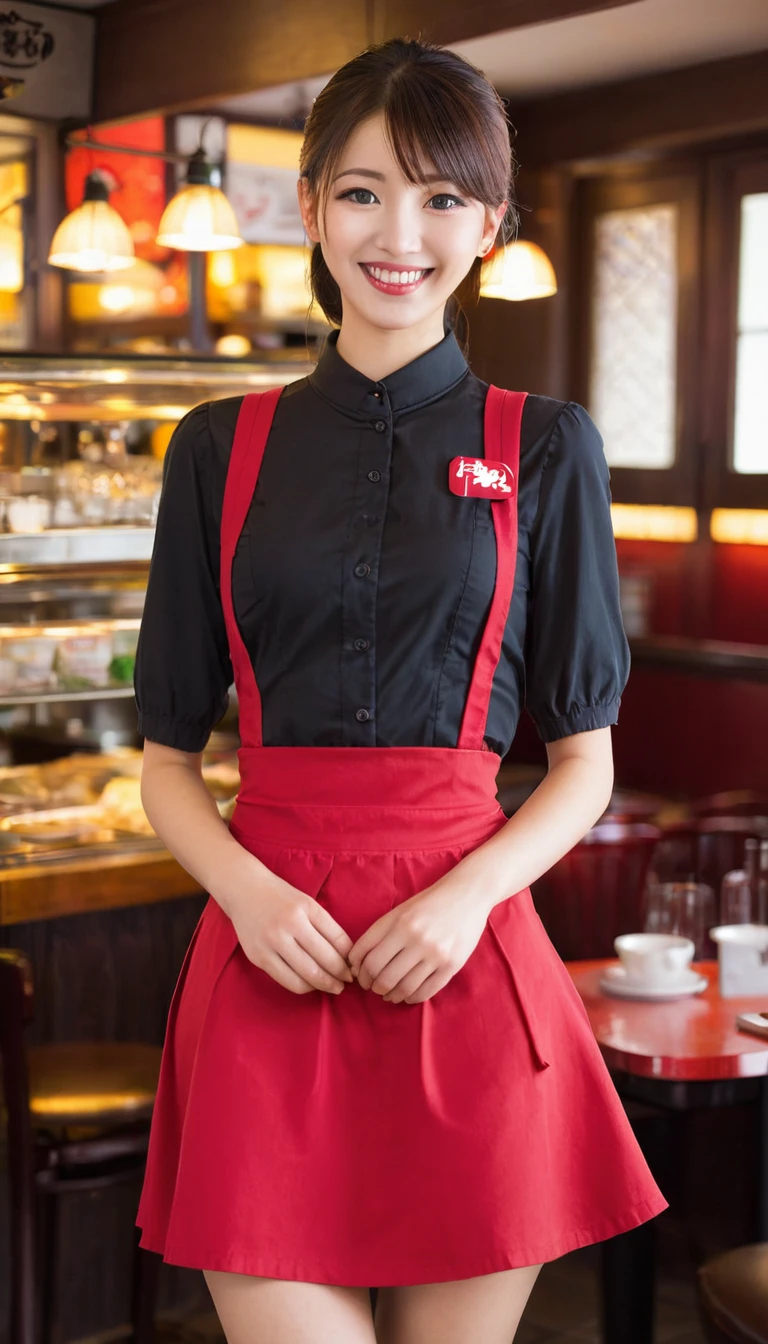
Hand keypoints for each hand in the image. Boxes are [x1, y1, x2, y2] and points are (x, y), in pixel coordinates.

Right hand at [225, 865, 354, 995]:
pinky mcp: (258, 957)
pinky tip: (310, 984)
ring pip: (307, 975)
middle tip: (347, 982)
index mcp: (306, 908)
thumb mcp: (307, 903)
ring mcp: (271, 942)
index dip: (349, 958)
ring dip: (324, 985)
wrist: (243, 890)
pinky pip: (287, 980)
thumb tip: (346, 956)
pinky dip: (303, 986)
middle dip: (340, 976)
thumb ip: (326, 926)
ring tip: (332, 987)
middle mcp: (289, 925)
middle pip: (324, 961)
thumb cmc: (280, 896)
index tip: (354, 967)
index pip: (337, 939)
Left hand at [346, 870, 489, 1003]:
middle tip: (374, 988)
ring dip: (391, 995)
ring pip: (403, 987)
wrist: (468, 894)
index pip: (367, 956)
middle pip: (381, 975)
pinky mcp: (451, 965)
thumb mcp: (401, 910)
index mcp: (398, 922)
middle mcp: (414, 938)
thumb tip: (358, 963)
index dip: (359, 972)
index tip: (360, 977)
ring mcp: (434, 953)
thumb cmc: (430, 902)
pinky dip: (412, 998)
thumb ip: (380, 933)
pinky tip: (407, 996)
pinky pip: (426, 991)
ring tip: (389, 995)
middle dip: (373, 986)